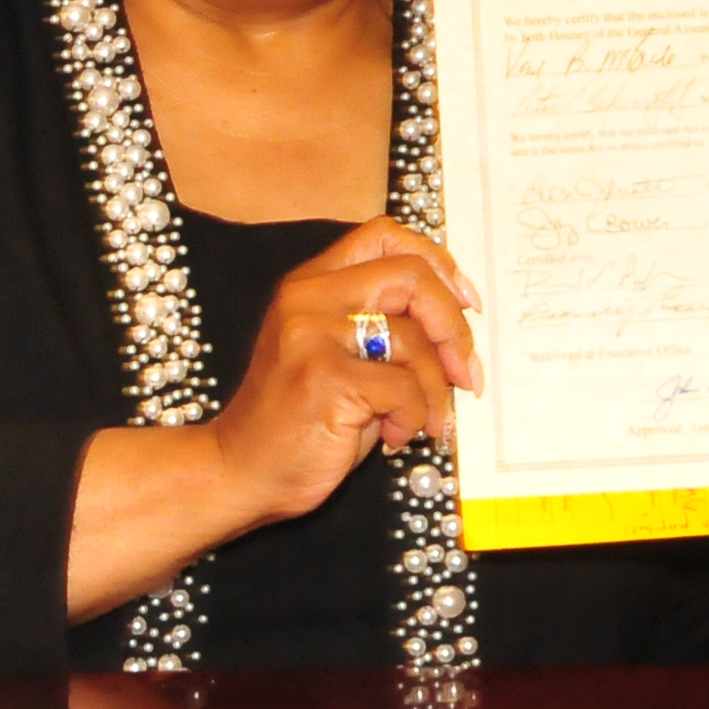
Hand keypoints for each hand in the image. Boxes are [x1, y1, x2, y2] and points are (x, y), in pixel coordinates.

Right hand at [198, 221, 481, 527]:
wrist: (242, 472)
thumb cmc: (302, 419)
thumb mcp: (338, 354)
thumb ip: (382, 322)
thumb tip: (461, 312)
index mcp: (312, 283)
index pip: (385, 235)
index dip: (438, 262)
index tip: (465, 302)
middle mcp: (308, 298)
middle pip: (412, 276)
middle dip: (454, 327)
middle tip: (465, 372)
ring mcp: (310, 335)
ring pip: (413, 340)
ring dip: (435, 390)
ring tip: (422, 422)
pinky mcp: (322, 378)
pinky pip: (403, 388)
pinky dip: (413, 418)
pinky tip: (393, 436)